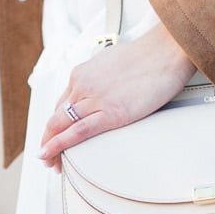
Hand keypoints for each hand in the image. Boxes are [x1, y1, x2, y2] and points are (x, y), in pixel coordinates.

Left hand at [38, 23, 196, 170]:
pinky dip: (60, 145)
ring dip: (52, 147)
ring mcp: (94, 99)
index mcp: (82, 73)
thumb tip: (103, 89)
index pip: (61, 104)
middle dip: (48, 139)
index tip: (54, 136)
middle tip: (48, 156)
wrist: (166, 51)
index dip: (54, 125)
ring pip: (60, 126)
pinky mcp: (111, 113)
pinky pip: (77, 132)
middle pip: (56, 117)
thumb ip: (101, 77)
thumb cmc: (147, 55)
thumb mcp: (112, 61)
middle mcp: (82, 85)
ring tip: (51, 162)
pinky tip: (51, 155)